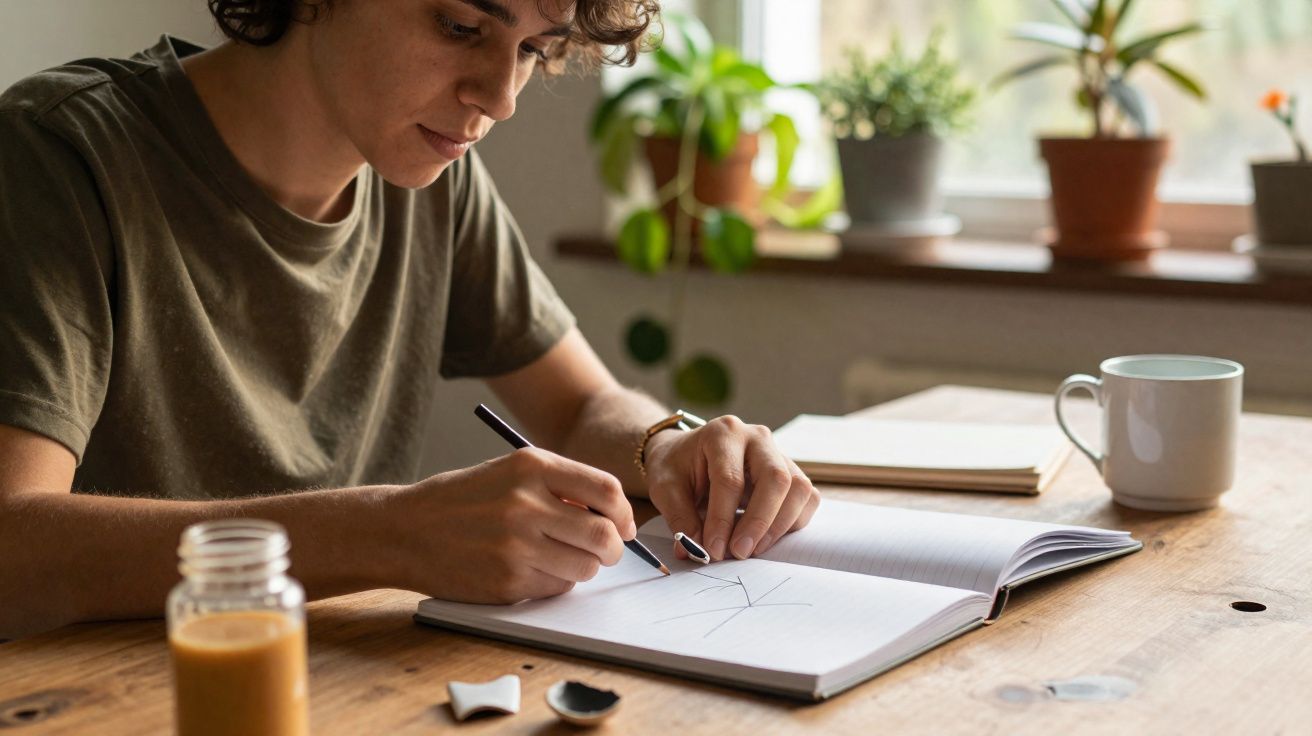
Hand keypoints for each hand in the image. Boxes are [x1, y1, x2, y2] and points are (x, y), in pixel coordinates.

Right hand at [394, 448, 635, 603]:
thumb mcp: (510, 472)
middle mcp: (526, 503)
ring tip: (561, 557)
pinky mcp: (507, 581)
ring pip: (585, 566)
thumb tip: (614, 515)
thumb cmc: (464, 499)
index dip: (624, 513)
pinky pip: (557, 587)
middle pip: (603, 534)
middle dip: (613, 548)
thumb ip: (560, 485)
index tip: (623, 525)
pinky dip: (555, 582)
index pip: (606, 491)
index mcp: (531, 466)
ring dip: (584, 567)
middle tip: (606, 551)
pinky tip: (531, 569)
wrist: (405, 530)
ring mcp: (516, 545)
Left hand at [643, 416, 819, 561]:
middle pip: (776, 479)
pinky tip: (766, 538)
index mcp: (722, 434)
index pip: (730, 479)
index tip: (714, 550)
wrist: (687, 454)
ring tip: (751, 549)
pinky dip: (791, 523)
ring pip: (798, 488)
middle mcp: (757, 438)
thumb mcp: (665, 489)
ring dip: (779, 526)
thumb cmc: (677, 468)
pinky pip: (806, 498)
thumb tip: (696, 550)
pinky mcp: (790, 472)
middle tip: (740, 552)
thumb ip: (680, 519)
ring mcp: (778, 453)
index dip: (723, 519)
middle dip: (759, 522)